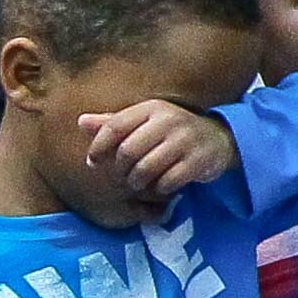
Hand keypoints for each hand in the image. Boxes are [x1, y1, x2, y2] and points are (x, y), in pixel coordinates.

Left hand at [77, 101, 236, 220]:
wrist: (217, 139)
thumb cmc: (170, 132)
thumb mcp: (143, 123)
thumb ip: (112, 123)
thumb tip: (81, 122)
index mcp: (150, 109)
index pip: (114, 126)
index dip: (98, 146)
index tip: (92, 162)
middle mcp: (168, 120)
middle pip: (128, 151)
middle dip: (120, 170)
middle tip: (122, 177)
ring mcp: (185, 140)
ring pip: (146, 168)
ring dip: (138, 182)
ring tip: (139, 183)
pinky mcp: (198, 160)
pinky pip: (167, 181)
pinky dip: (160, 189)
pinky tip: (161, 186)